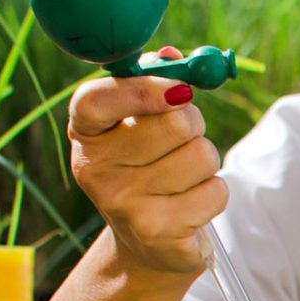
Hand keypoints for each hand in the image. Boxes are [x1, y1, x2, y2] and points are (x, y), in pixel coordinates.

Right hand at [68, 46, 227, 275]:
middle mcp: (95, 168)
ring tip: (183, 178)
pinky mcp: (158, 232)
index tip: (179, 88)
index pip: (98, 99)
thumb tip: (172, 56)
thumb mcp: (141, 125)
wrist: (147, 245)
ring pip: (200, 156)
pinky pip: (214, 192)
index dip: (143, 88)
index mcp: (85, 132)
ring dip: (206, 162)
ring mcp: (123, 203)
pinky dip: (214, 194)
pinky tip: (190, 205)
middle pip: (174, 123)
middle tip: (184, 140)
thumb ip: (154, 85)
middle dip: (194, 124)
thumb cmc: (148, 170)